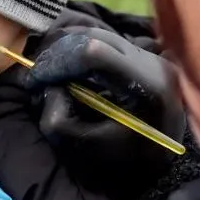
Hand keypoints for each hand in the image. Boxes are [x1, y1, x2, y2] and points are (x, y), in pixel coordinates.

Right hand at [26, 28, 186, 195]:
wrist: (164, 164)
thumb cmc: (125, 164)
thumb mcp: (83, 150)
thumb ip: (57, 121)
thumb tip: (51, 87)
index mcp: (146, 87)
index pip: (93, 53)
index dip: (57, 62)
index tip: (36, 80)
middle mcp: (154, 65)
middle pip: (94, 38)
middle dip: (59, 55)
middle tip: (39, 78)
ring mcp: (155, 57)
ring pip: (100, 35)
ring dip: (70, 51)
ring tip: (54, 75)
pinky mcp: (150, 56)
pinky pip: (109, 42)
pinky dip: (84, 51)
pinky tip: (73, 72)